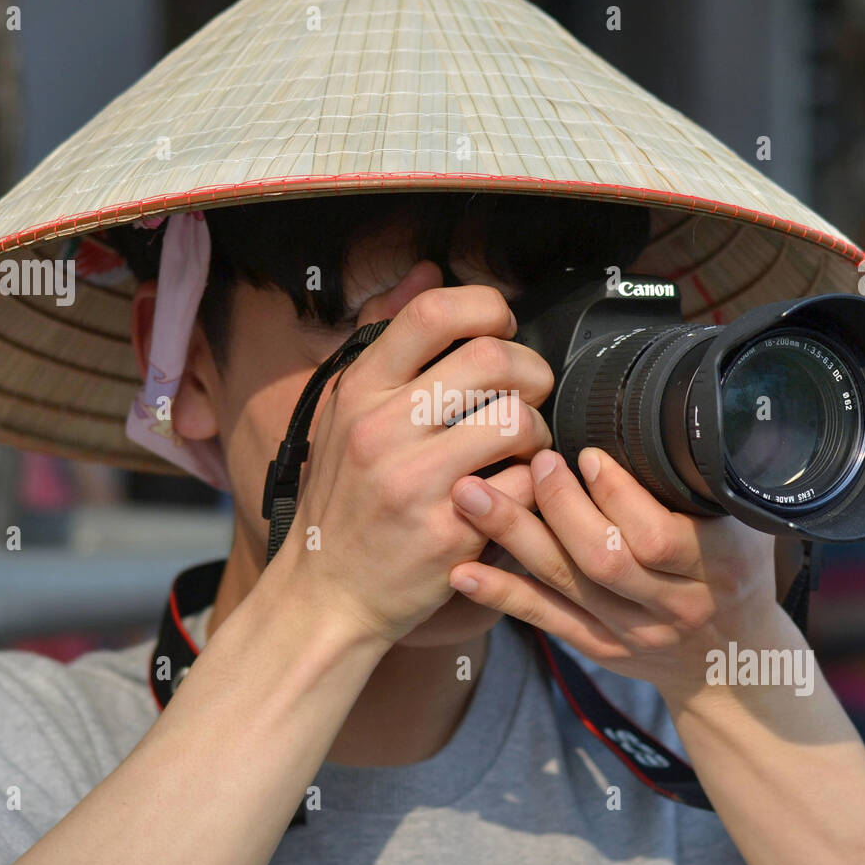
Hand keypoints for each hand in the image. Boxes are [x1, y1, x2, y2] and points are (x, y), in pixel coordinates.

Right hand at [267, 263, 554, 645]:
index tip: (501, 326)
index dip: (486, 306)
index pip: (431, 312)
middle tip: (531, 390)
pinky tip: (514, 490)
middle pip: (492, 359)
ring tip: (523, 445)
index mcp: (359, 390)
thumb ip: (385, 339)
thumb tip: (428, 270)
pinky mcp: (450, 531)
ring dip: (537, 430)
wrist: (327, 593)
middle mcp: (382, 429)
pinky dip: (533, 483)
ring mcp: (416, 482)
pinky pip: (524, 484)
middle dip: (531, 369)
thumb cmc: (343, 499)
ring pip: (518, 420)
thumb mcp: (344, 411)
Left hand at [446, 445, 782, 701]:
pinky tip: (462, 570)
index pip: (657, 536)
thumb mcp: (745, 526)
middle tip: (530, 459)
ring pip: (566, 583)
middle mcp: (671, 603)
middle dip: (558, 505)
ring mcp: (631, 630)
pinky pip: (545, 620)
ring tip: (471, 494)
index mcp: (713, 564)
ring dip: (514, 536)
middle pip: (603, 559)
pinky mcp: (598, 647)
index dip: (616, 493)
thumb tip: (663, 413)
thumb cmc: (736, 572)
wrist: (733, 660)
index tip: (585, 452)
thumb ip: (704, 485)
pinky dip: (501, 594)